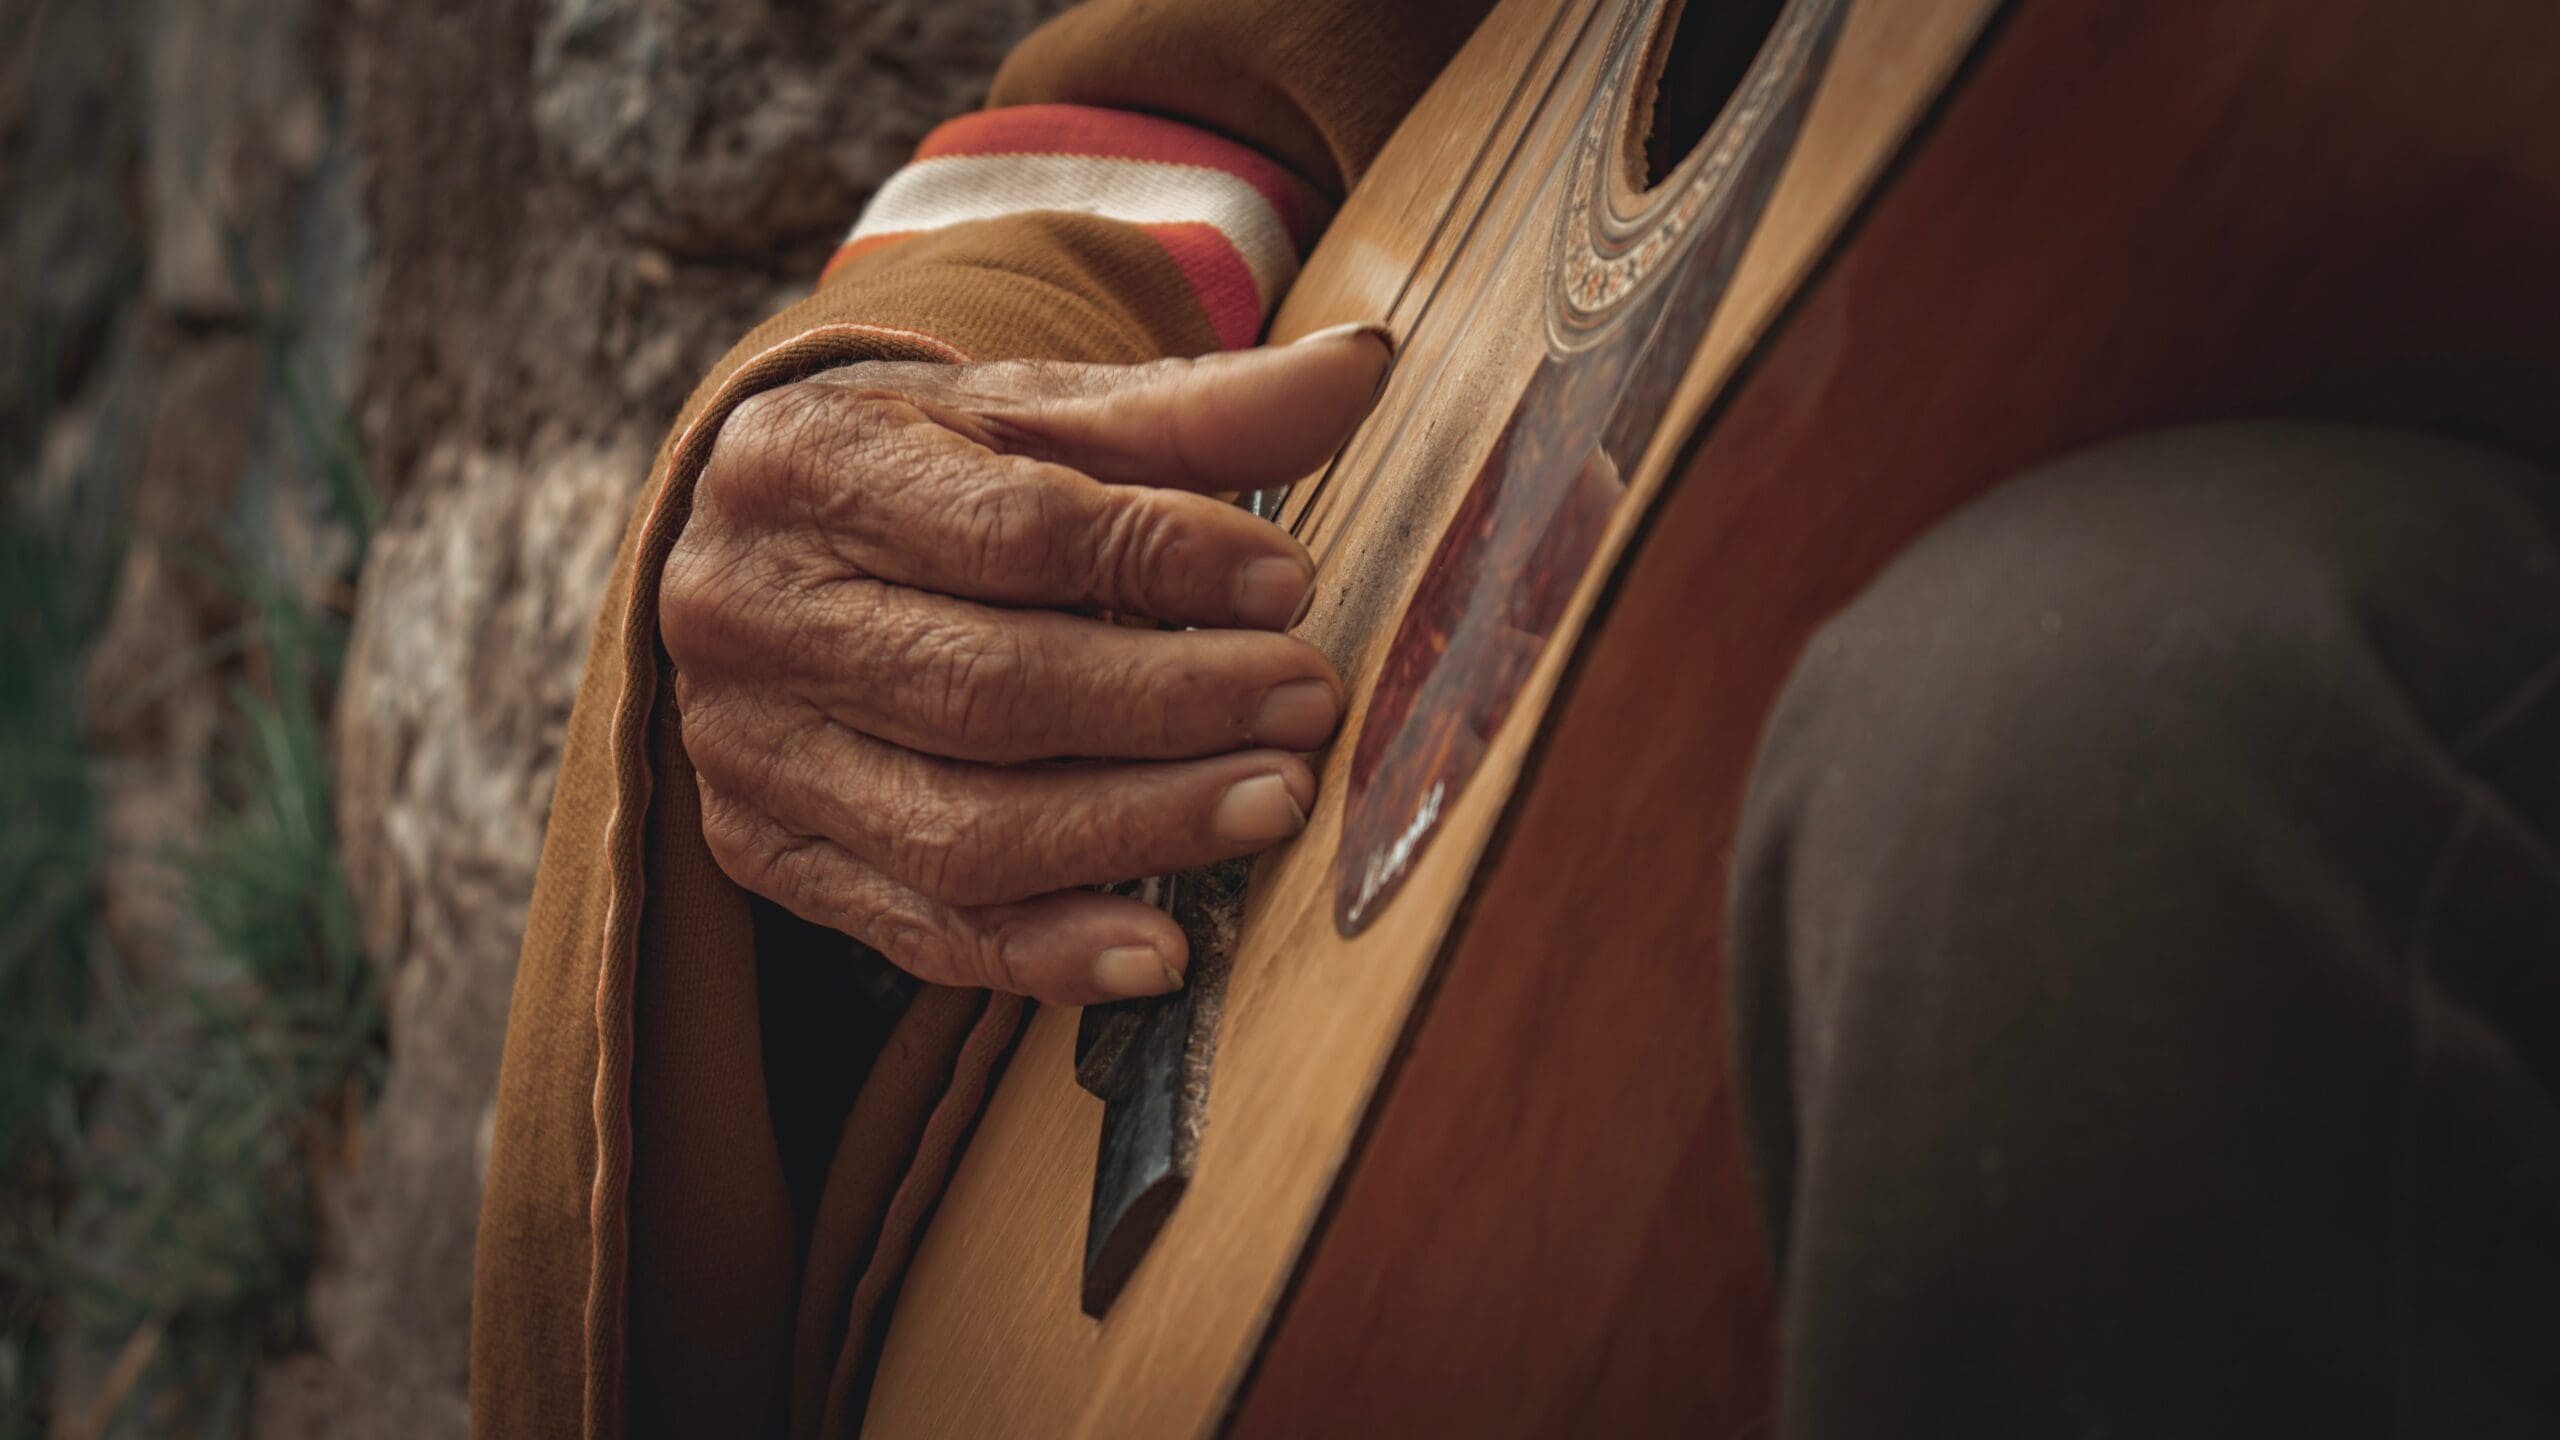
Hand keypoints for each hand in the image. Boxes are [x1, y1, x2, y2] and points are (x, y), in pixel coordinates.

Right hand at [661, 328, 1388, 1003]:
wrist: (759, 548)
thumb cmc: (919, 469)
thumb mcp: (1029, 411)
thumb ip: (1189, 409)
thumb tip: (1361, 368)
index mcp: (801, 464)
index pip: (1008, 530)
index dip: (1161, 563)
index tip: (1289, 583)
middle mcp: (745, 612)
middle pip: (983, 689)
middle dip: (1167, 707)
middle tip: (1306, 706)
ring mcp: (743, 750)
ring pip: (956, 830)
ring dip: (1133, 833)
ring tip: (1270, 805)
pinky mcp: (763, 854)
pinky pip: (918, 931)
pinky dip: (1047, 955)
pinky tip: (1161, 951)